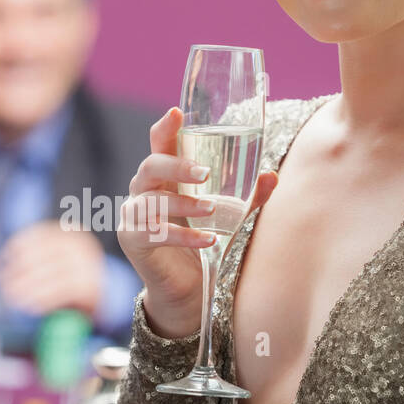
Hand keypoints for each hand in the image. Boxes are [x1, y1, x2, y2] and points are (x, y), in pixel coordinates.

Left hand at [0, 219, 106, 317]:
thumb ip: (24, 262)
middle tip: (5, 285)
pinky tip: (31, 306)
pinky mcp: (89, 285)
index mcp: (70, 235)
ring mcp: (86, 265)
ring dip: (27, 287)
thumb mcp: (50, 264)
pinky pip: (60, 291)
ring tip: (12, 298)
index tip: (5, 259)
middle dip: (19, 271)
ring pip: (48, 275)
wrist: (107, 293)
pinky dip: (43, 299)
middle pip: (41, 256)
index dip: (19, 245)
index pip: (40, 235)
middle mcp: (80, 247)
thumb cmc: (69, 277)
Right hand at [117, 105, 277, 336]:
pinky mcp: (133, 241)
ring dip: (183, 204)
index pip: (158, 144)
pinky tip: (208, 239)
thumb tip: (270, 175)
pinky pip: (154, 233)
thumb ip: (247, 197)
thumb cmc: (204, 244)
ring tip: (211, 209)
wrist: (188, 290)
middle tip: (205, 173)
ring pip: (151, 201)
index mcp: (164, 178)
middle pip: (150, 167)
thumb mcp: (228, 217)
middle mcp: (143, 191)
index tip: (176, 113)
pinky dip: (183, 235)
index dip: (165, 128)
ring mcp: (133, 215)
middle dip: (176, 166)